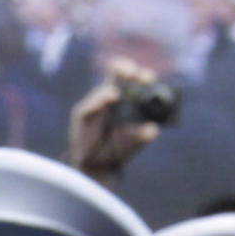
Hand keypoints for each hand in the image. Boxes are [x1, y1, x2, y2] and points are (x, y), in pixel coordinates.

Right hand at [67, 56, 158, 185]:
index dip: (141, 75)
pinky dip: (94, 104)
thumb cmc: (118, 148)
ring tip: (115, 96)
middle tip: (133, 73)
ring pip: (100, 90)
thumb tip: (152, 129)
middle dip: (124, 68)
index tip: (149, 79)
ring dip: (108, 92)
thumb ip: (144, 134)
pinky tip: (102, 104)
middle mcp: (110, 95)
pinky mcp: (82, 115)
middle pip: (115, 71)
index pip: (133, 76)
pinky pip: (86, 107)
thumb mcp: (135, 142)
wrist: (98, 166)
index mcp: (127, 97)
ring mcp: (95, 104)